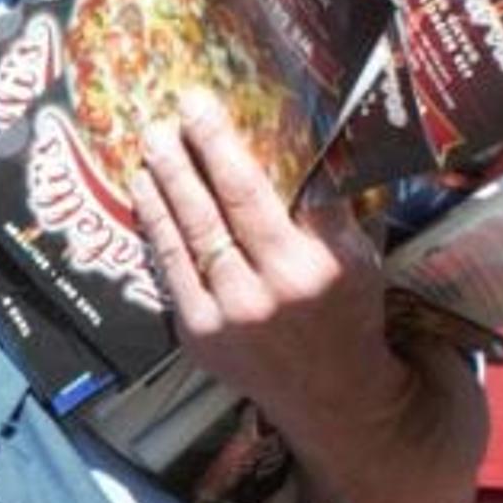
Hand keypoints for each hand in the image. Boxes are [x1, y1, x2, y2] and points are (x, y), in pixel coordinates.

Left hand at [130, 92, 488, 502]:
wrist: (334, 397)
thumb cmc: (347, 311)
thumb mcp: (357, 256)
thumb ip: (325, 208)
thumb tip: (296, 137)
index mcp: (322, 263)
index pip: (270, 189)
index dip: (229, 144)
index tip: (205, 104)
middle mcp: (275, 288)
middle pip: (227, 203)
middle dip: (196, 150)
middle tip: (173, 107)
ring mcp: (233, 315)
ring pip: (191, 232)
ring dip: (166, 180)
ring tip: (151, 140)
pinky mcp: (201, 335)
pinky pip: (172, 268)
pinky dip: (156, 225)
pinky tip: (144, 190)